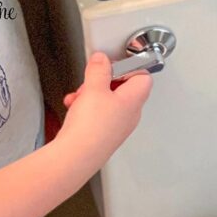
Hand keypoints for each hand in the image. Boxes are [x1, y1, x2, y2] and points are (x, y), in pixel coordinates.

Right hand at [58, 52, 152, 166]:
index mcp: (134, 100)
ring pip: (107, 100)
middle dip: (102, 81)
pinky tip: (73, 108)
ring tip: (78, 98)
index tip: (109, 65)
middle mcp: (130, 114)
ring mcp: (118, 126)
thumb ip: (99, 69)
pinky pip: (98, 114)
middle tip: (90, 83)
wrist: (75, 157)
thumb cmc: (90, 127)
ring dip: (90, 94)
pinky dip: (85, 108)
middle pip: (122, 87)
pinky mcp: (104, 134)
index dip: (127, 67)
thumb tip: (102, 59)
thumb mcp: (93, 88)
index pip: (143, 76)